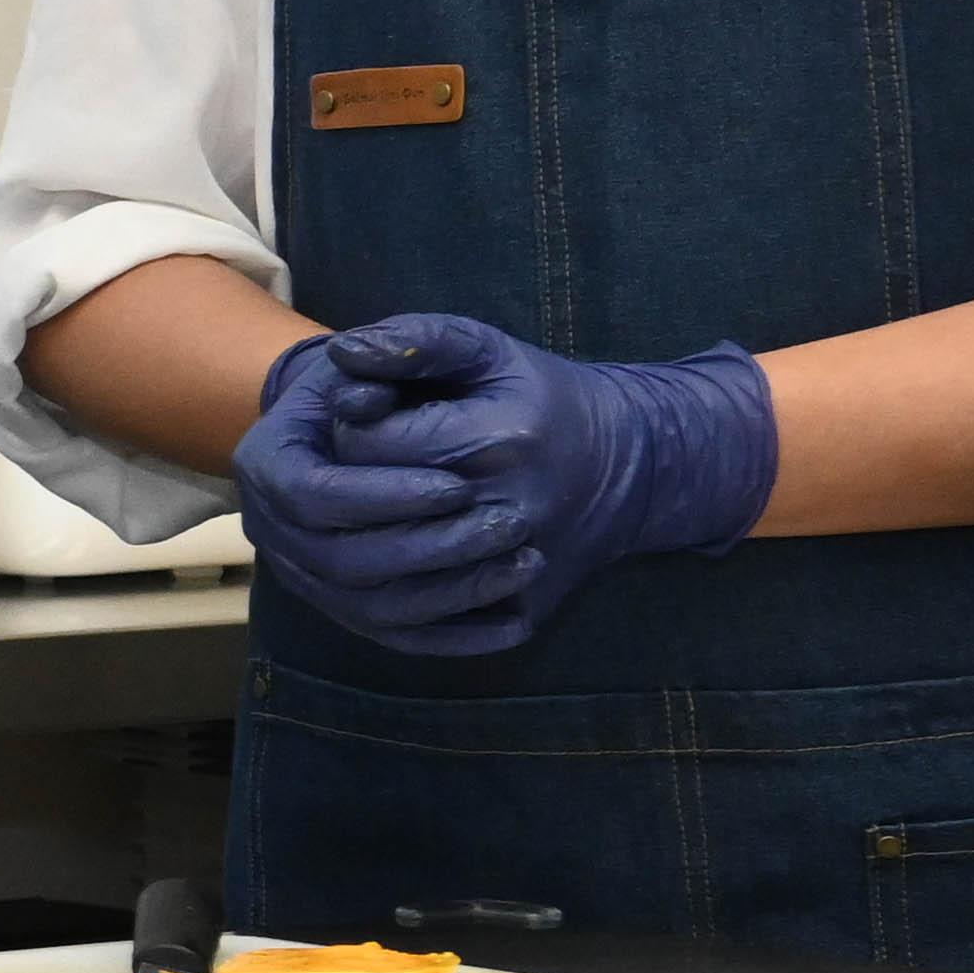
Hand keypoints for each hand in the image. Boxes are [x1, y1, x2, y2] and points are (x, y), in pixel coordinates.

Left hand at [234, 313, 780, 656]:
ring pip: (389, 585)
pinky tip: (392, 566)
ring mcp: (515, 573)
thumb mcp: (486, 349)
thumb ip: (415, 342)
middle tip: (364, 469)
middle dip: (348, 490)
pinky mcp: (521, 614)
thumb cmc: (541, 397)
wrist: (632, 464)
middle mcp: (510, 512)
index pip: (365, 446)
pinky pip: (430, 630)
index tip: (363, 417)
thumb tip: (342, 352)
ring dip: (359, 551)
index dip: (346, 428)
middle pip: (369, 518)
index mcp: (497, 441)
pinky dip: (395, 604)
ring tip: (376, 515)